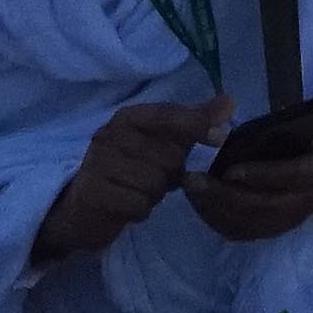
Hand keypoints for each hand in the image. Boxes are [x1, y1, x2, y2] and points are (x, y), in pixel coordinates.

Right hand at [33, 98, 224, 267]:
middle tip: (152, 178)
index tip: (221, 138)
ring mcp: (97, 163)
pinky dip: (140, 210)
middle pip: (167, 158)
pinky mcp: (92, 192)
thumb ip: (194, 122)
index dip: (196, 125)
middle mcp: (109, 134)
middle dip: (169, 176)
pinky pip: (138, 205)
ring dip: (153, 195)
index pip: (167, 115)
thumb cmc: (130, 169)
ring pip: (154, 184)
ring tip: (137, 191)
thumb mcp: (163, 142)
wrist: (84, 207)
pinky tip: (128, 205)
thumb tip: (229, 102)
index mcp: (128, 117)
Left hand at [181, 99, 312, 242]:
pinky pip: (244, 232)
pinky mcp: (275, 227)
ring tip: (191, 190)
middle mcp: (307, 202)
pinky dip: (219, 221)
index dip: (261, 176)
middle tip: (194, 180)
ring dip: (218, 210)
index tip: (229, 170)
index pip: (292, 178)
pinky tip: (199, 204)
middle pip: (264, 207)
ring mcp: (290, 219)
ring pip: (251, 223)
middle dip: (226, 196)